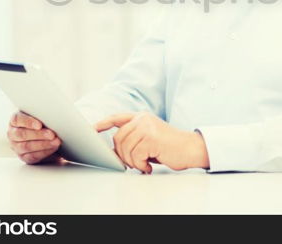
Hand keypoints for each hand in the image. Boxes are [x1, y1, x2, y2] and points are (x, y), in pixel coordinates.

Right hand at [7, 111, 61, 164]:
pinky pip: (32, 156)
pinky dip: (44, 152)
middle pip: (22, 134)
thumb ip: (41, 114)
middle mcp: (13, 134)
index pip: (17, 119)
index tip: (39, 125)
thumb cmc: (40, 121)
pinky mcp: (23, 157)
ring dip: (43, 144)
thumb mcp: (39, 115)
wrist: (41, 134)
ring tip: (56, 141)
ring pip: (27, 146)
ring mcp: (16, 147)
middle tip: (52, 134)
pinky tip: (53, 148)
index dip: (28, 122)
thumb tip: (53, 112)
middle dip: (39, 135)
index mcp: (15, 121)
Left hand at [95, 111, 209, 173]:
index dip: (102, 124)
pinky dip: (140, 165)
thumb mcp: (148, 138)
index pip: (116, 118)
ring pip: (125, 149)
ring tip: (145, 164)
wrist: (191, 149)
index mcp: (141, 117)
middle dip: (123, 155)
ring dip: (133, 162)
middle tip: (136, 163)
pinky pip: (135, 155)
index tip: (91, 130)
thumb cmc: (169, 148)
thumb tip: (112, 150)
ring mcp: (146, 126)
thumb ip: (132, 138)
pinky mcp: (151, 137)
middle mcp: (142, 118)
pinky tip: (150, 165)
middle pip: (118, 139)